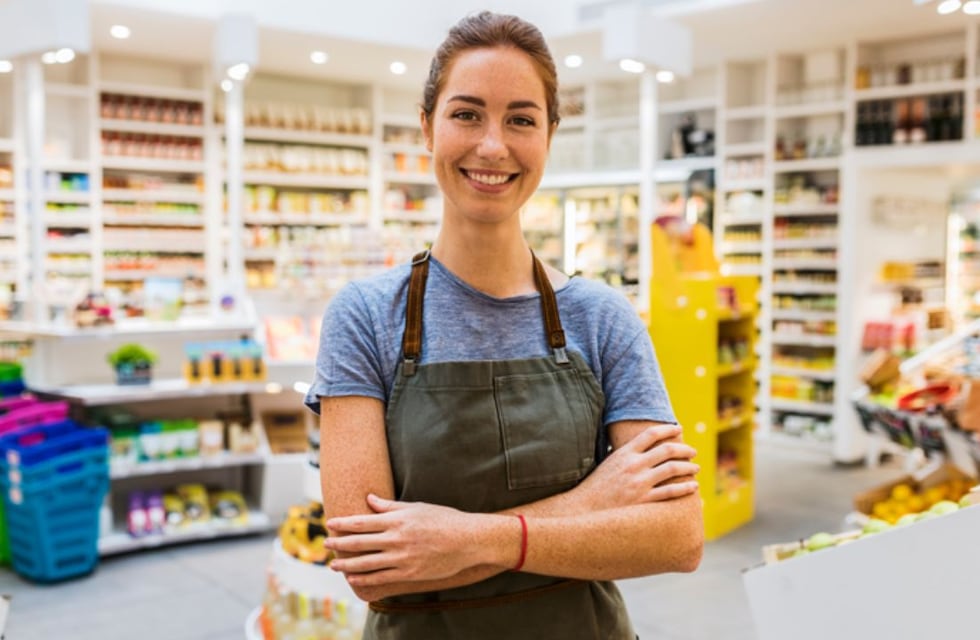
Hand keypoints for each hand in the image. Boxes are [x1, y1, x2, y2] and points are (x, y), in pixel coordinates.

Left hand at [325, 494, 495, 587]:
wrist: (468, 540)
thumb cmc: (444, 519)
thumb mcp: (417, 507)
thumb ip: (391, 506)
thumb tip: (370, 499)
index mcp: (398, 519)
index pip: (362, 521)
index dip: (343, 524)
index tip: (330, 524)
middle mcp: (396, 539)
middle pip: (359, 542)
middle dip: (339, 544)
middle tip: (326, 545)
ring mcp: (402, 558)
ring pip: (366, 563)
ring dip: (346, 564)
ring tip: (333, 564)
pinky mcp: (409, 574)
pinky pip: (380, 577)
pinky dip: (364, 578)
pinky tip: (353, 577)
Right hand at [577, 424, 698, 510]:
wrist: (585, 509)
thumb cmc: (596, 487)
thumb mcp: (609, 463)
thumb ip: (626, 454)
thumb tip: (643, 446)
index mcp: (624, 453)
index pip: (651, 434)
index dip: (668, 429)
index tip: (679, 429)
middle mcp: (633, 465)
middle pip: (666, 450)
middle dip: (684, 449)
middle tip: (692, 451)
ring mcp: (639, 483)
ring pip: (672, 469)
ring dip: (688, 467)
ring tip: (696, 468)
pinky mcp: (643, 501)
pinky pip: (671, 492)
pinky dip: (685, 488)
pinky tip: (693, 487)